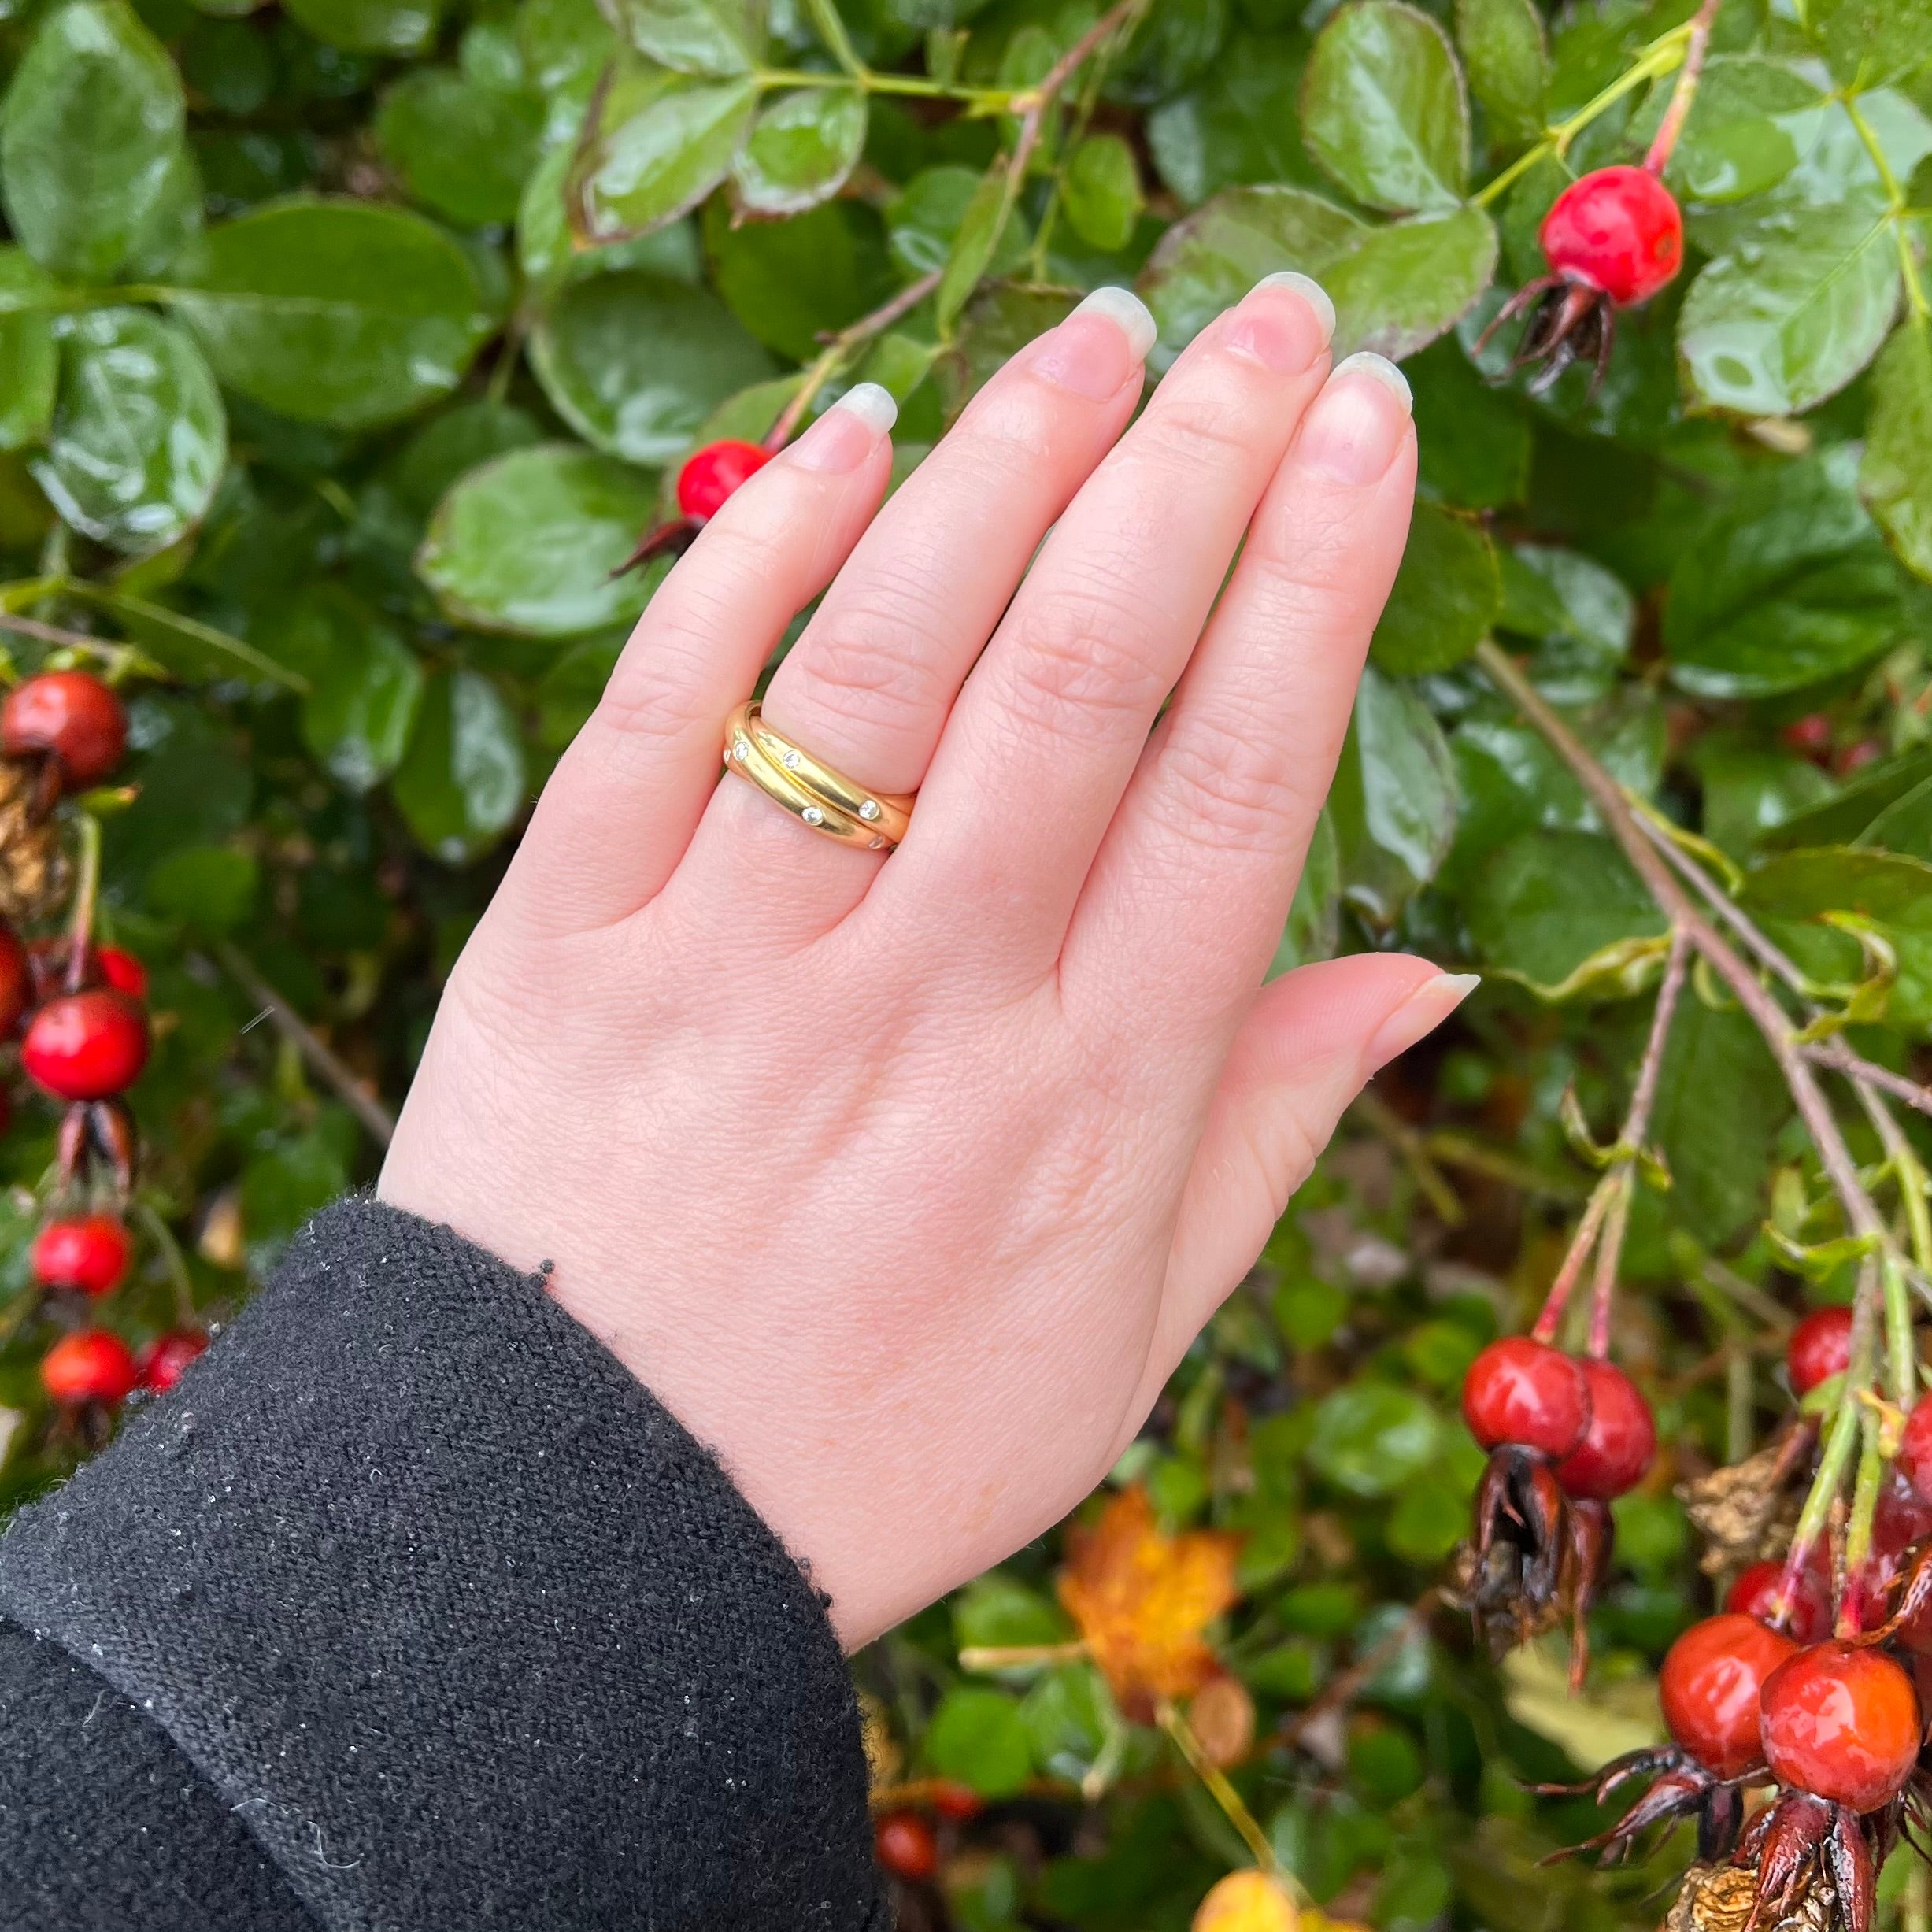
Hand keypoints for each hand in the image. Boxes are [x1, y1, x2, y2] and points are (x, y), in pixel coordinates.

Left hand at [379, 276, 1470, 1647]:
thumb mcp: (1119, 1341)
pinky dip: (752, 558)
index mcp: (1082, 1099)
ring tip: (1096, 331)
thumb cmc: (876, 1442)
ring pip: (884, 660)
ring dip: (1001, 467)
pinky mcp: (558, 940)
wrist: (574, 1532)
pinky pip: (660, 710)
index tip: (1370, 432)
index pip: (1232, 788)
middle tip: (1273, 317)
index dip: (1313, 586)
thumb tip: (1421, 975)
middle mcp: (920, 1005)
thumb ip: (1264, 1141)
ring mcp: (728, 961)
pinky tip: (844, 438)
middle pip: (1078, 680)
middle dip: (1194, 468)